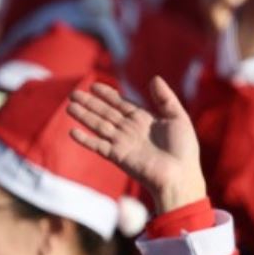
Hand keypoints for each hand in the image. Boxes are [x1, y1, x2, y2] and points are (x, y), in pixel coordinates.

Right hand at [67, 78, 206, 214]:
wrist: (180, 176)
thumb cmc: (184, 150)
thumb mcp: (178, 117)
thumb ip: (165, 98)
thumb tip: (154, 78)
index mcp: (144, 120)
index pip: (121, 104)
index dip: (108, 95)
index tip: (94, 86)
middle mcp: (130, 130)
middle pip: (106, 113)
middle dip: (90, 103)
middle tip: (74, 93)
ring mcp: (123, 143)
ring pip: (99, 126)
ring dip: (84, 116)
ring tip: (70, 106)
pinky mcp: (118, 156)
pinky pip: (98, 146)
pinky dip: (86, 140)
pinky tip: (73, 132)